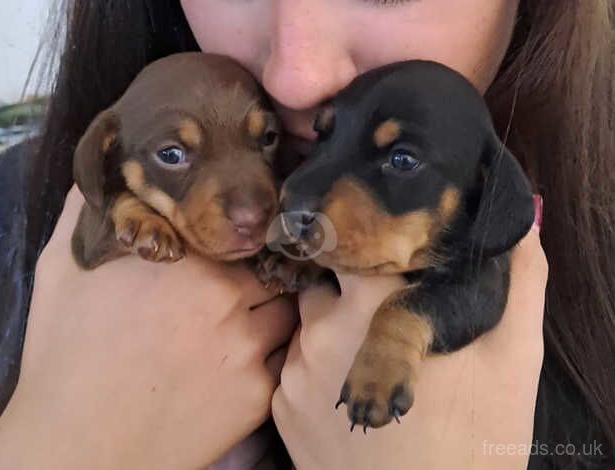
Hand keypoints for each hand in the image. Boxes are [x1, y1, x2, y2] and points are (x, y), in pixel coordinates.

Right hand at [0, 187, 296, 469]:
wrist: (80, 444)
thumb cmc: (65, 356)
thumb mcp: (63, 271)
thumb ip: (84, 215)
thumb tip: (100, 182)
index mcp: (186, 263)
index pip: (239, 236)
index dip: (237, 245)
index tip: (232, 254)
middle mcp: (226, 299)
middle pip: (269, 274)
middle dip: (259, 280)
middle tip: (240, 295)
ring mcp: (247, 348)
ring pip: (285, 315)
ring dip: (271, 317)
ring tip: (244, 329)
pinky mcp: (257, 395)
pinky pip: (282, 362)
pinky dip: (269, 359)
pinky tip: (240, 367)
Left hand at [273, 226, 546, 468]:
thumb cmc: (475, 442)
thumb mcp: (512, 360)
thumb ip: (519, 283)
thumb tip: (522, 222)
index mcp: (369, 304)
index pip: (357, 243)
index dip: (378, 247)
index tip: (397, 264)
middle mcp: (319, 330)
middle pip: (328, 282)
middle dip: (353, 290)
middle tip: (388, 317)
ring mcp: (294, 372)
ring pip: (308, 324)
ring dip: (333, 329)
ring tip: (372, 358)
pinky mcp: (281, 408)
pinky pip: (294, 367)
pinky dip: (317, 369)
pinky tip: (352, 391)